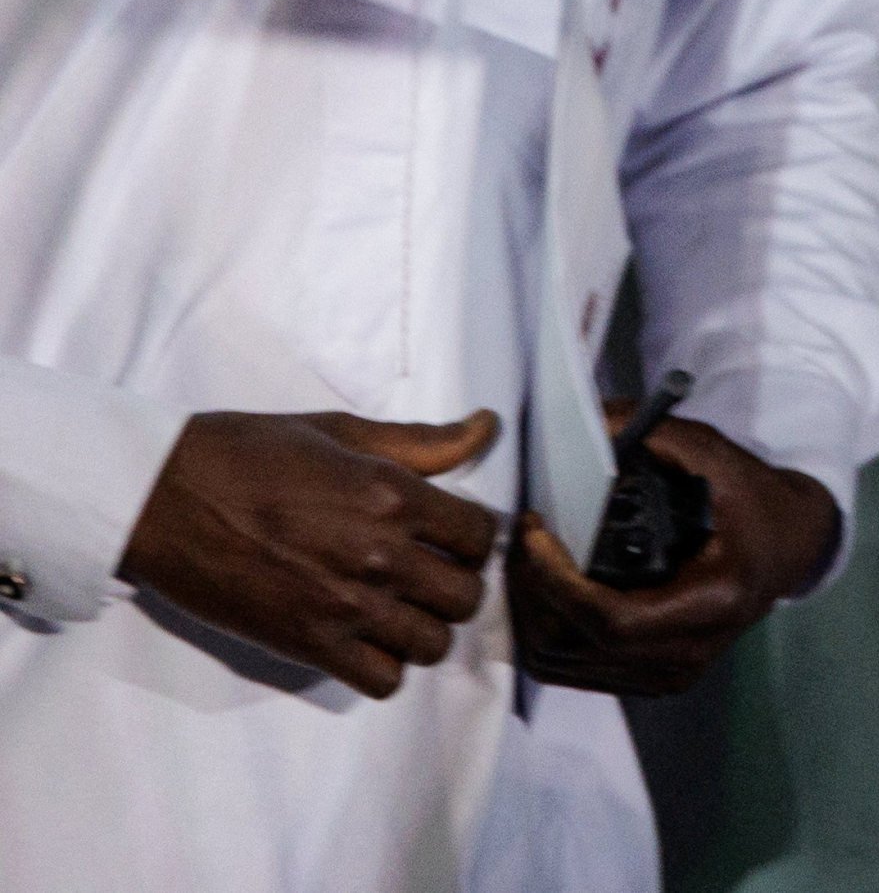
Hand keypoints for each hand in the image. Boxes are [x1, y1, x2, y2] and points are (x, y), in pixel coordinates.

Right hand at [116, 408, 501, 697]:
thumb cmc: (247, 453)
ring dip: (424, 629)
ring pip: (432, 644)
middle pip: (466, 596)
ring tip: (400, 609)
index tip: (450, 535)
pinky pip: (381, 681)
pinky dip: (384, 667)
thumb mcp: (340, 432)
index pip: (481, 535)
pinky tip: (367, 640)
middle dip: (455, 584)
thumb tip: (487, 426)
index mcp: (393, 495)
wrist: (162, 498)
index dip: (472, 535)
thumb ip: (421, 441)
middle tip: (428, 574)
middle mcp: (381, 555)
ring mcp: (345, 606)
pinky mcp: (307, 644)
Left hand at [506, 412, 841, 696]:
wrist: (789, 545)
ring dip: (529, 610)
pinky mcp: (649, 679)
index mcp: (715, 602)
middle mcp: (687, 654)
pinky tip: (545, 586)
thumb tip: (589, 425)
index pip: (612, 620)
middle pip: (572, 644)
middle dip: (532, 590)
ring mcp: (667, 674)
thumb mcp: (716, 456)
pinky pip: (569, 668)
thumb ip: (657, 437)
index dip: (558, 582)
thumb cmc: (753, 500)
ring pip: (559, 662)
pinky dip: (542, 628)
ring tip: (527, 559)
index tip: (534, 532)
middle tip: (522, 537)